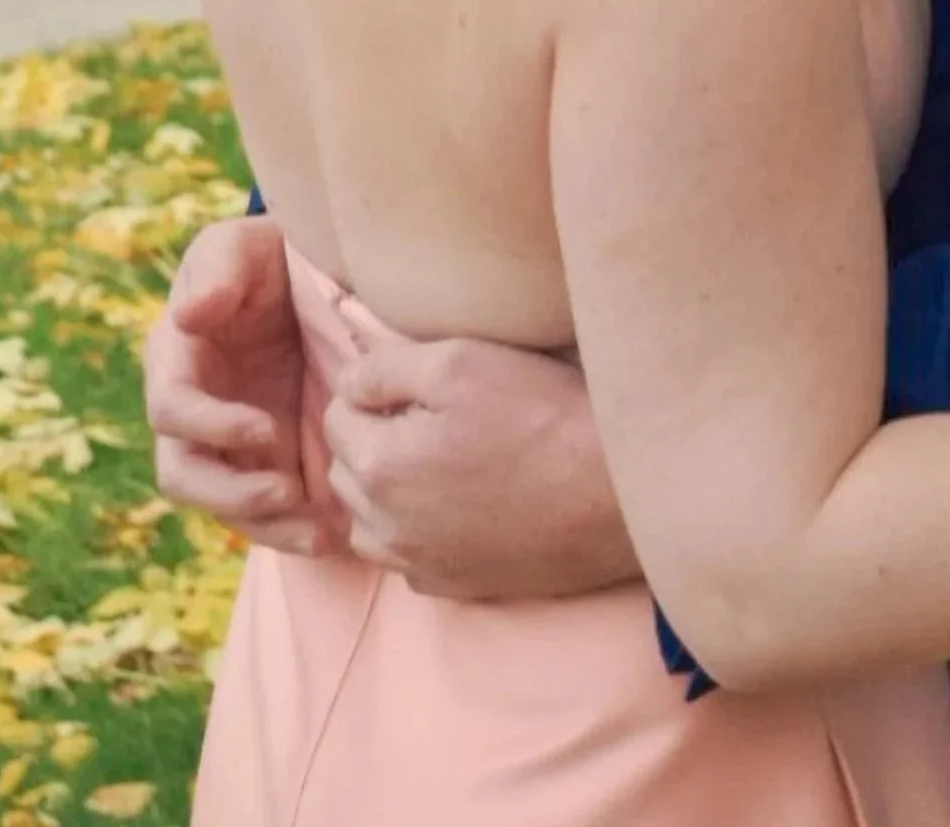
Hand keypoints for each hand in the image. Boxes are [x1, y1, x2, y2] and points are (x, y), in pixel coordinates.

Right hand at [145, 216, 345, 555]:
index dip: (211, 427)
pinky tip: (332, 536)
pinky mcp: (262, 458)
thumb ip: (216, 271)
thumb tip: (185, 317)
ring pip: (223, 503)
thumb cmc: (263, 254)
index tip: (266, 430)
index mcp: (175, 359)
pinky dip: (289, 527)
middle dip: (232, 493)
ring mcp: (224, 440)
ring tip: (320, 535)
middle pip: (184, 474)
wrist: (302, 273)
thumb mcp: (240, 244)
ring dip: (264, 525)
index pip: (171, 409)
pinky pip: (262, 507)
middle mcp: (191, 409)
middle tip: (289, 494)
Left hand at [324, 335, 640, 601]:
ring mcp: (421, 564)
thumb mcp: (461, 361)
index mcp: (380, 466)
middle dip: (374, 439)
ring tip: (438, 461)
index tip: (418, 382)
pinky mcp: (456, 587)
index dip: (374, 389)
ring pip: (370, 522)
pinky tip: (459, 505)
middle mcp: (386, 527)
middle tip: (431, 414)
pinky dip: (417, 531)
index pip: (337, 415)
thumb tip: (348, 382)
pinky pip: (408, 558)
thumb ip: (386, 368)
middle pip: (347, 470)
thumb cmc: (540, 415)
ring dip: (387, 491)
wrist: (612, 493)